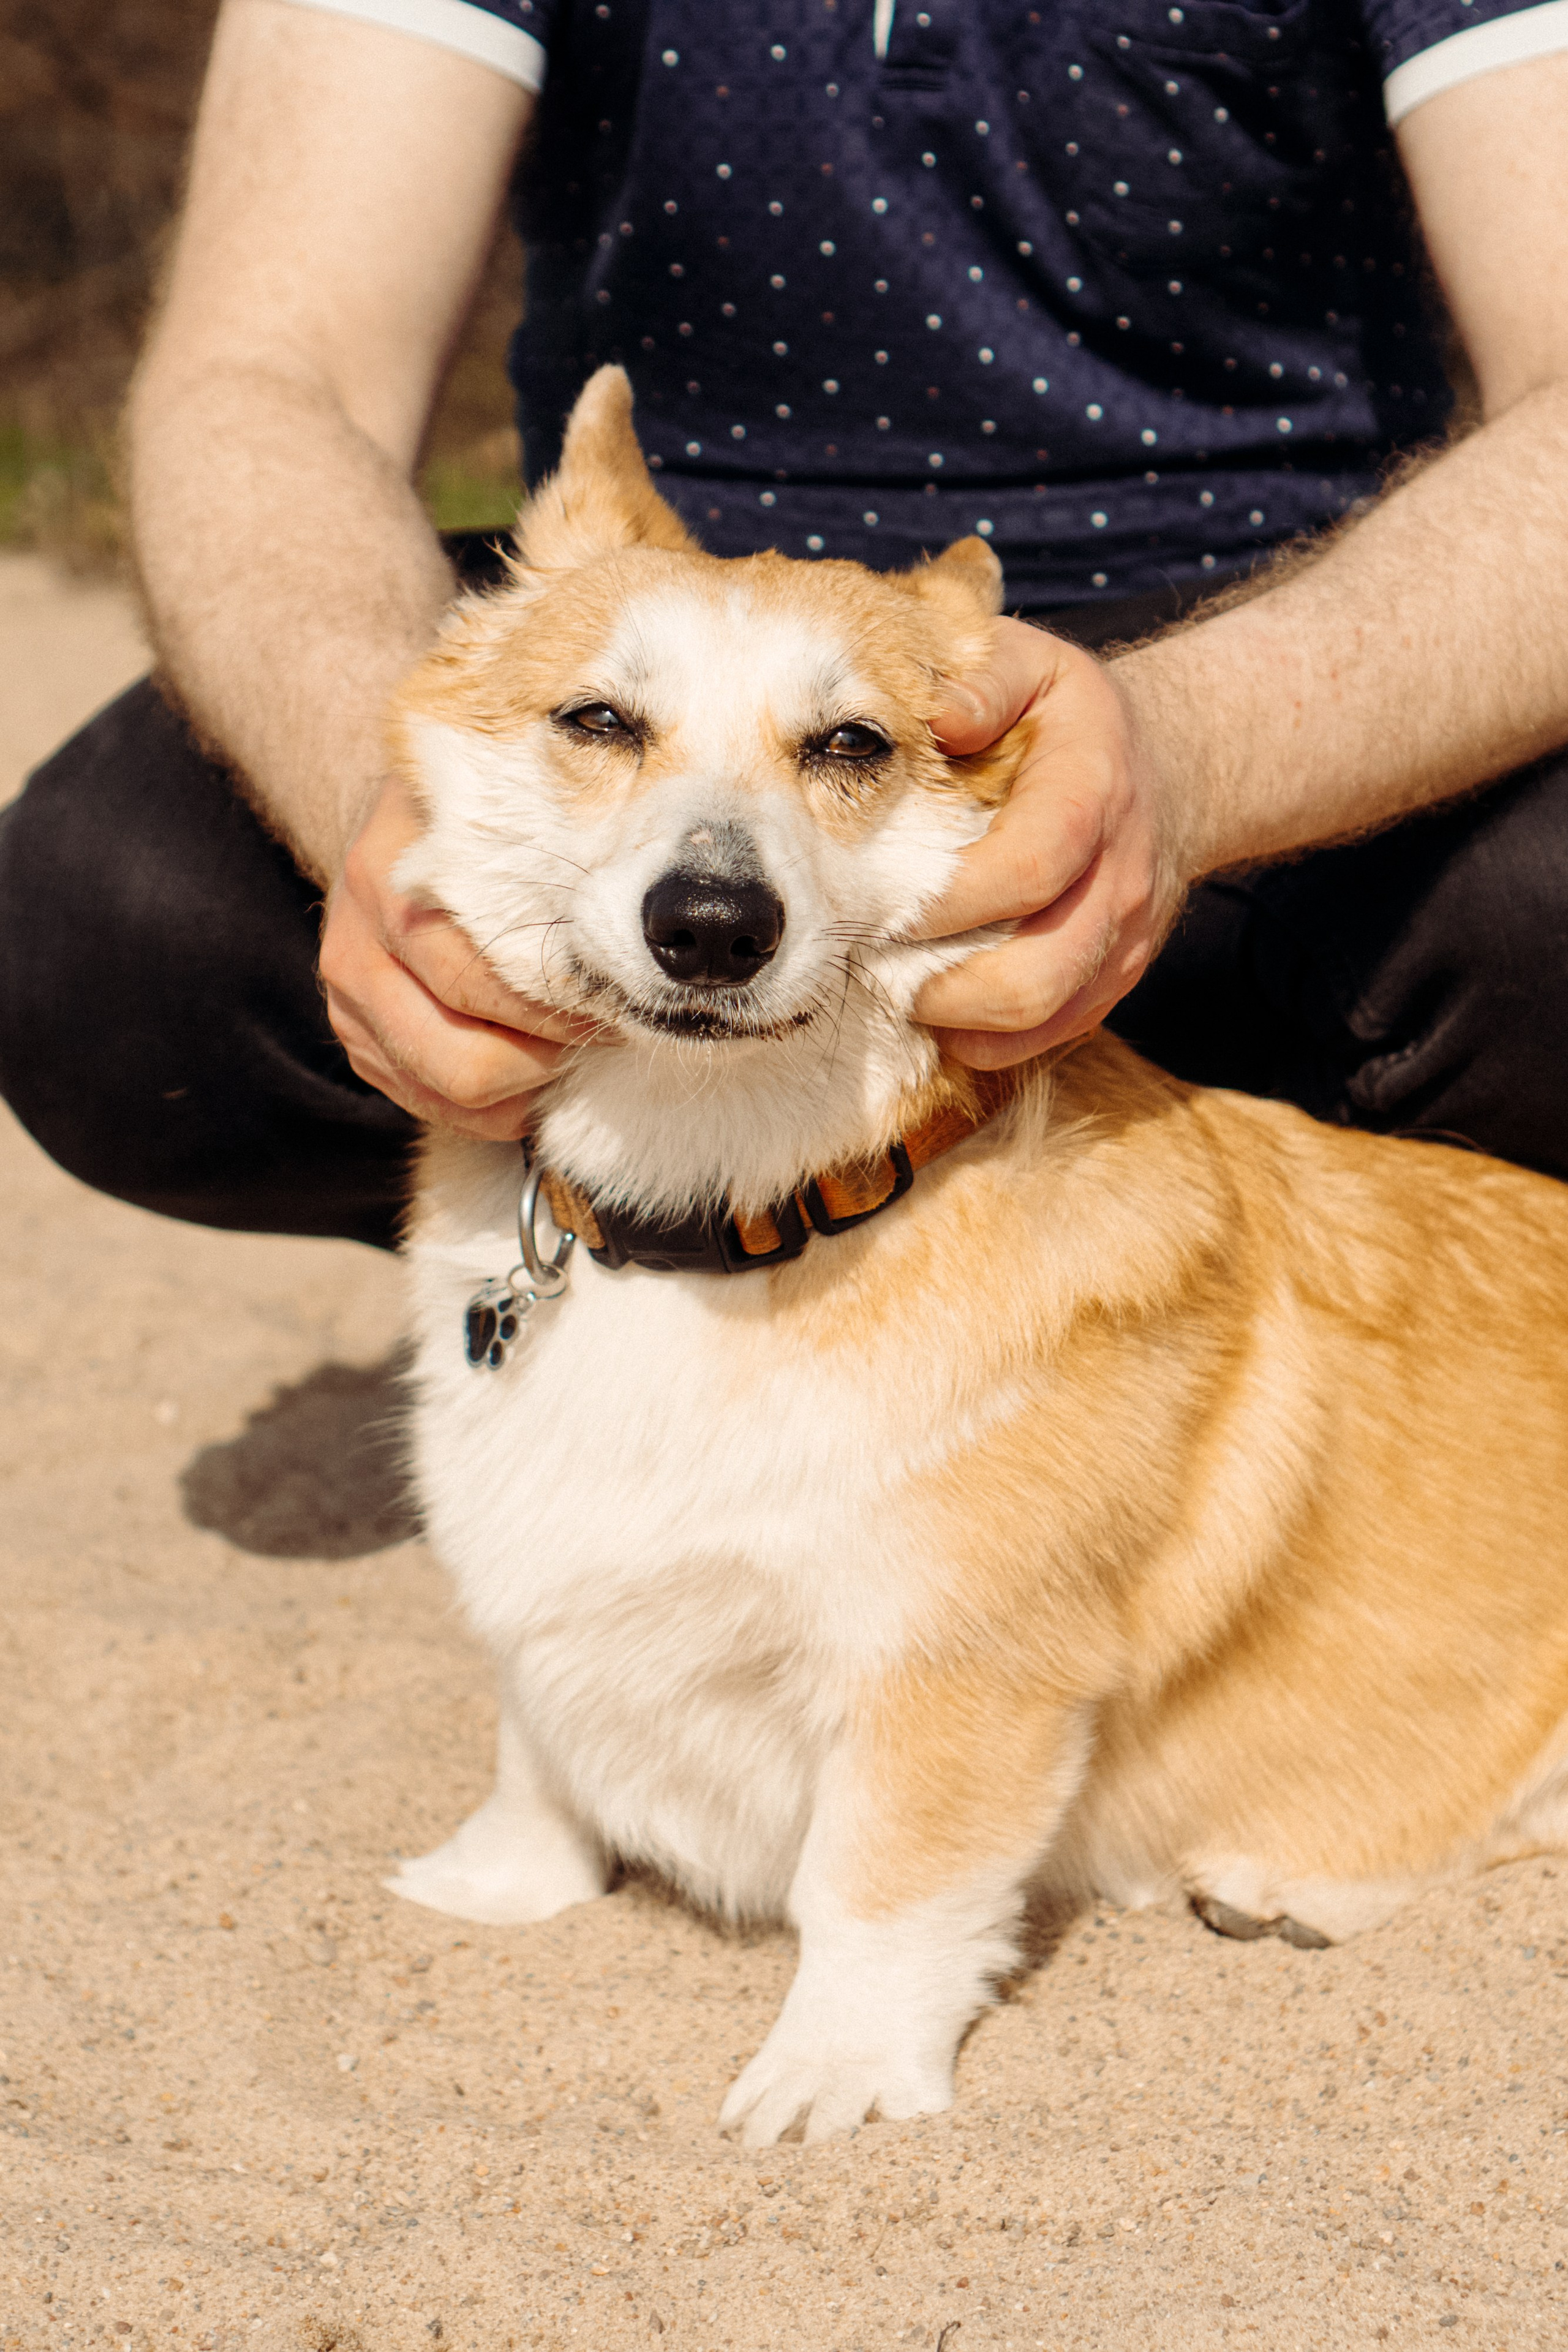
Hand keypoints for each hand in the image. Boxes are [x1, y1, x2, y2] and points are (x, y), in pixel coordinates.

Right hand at [320, 775, 601, 1137]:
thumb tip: (633, 909)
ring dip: (524, 1087)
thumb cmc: (470, 831)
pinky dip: (492, 1104)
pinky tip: (530, 1069)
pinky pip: (430, 1106)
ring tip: (568, 1050)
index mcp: (391, 886)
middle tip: (598, 1031)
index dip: (560, 1005)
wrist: (392, 831)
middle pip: (465, 1058)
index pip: (484, 981)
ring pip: (450, 1093)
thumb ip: (552, 852)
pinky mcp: (355, 1041)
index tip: (614, 999)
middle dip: (548, 1057)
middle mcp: (356, 950)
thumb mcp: (501, 815)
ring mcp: (348, 1004)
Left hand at [912, 619, 1186, 1066]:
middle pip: (1037, 974)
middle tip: (874, 959)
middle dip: (941, 985)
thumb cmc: (1071, 719)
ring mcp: (1120, 941)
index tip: (881, 903)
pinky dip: (982, 1036)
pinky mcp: (1111, 982)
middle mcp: (1118, 880)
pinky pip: (1046, 1037)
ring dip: (956, 1018)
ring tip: (898, 983)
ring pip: (1041, 1017)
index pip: (1028, 869)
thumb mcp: (1035, 666)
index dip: (949, 901)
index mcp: (1092, 795)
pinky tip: (938, 1002)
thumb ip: (985, 679)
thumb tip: (940, 714)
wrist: (1167, 771)